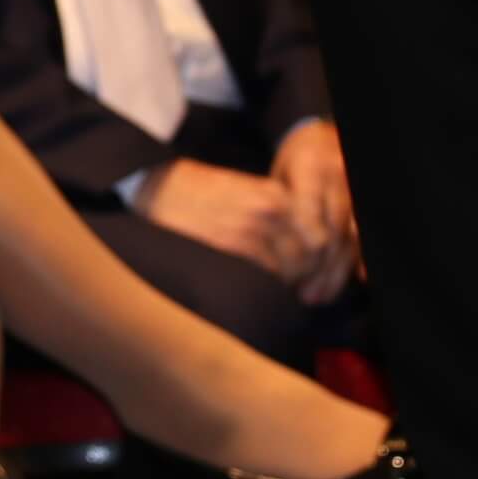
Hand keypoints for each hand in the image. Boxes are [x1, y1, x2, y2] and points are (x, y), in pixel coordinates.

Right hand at [140, 154, 312, 275]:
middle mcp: (271, 208)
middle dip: (308, 275)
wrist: (158, 190)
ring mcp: (253, 227)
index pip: (319, 234)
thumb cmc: (198, 196)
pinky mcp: (233, 245)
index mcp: (276, 194)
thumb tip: (304, 250)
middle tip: (295, 288)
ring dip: (288, 282)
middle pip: (312, 253)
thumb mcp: (246, 192)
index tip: (308, 274)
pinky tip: (255, 286)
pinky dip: (268, 286)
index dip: (318, 260)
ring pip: (294, 267)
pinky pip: (268, 274)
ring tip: (274, 288)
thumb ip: (276, 215)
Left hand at [271, 114, 359, 280]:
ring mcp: (356, 186)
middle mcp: (338, 175)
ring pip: (352, 235)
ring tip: (322, 296)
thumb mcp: (278, 177)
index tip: (291, 277)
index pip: (310, 213)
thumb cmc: (293, 162)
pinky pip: (366, 231)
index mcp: (310, 167)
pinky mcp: (365, 196)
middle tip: (307, 297)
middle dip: (320, 268)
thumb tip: (265, 254)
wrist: (321, 134)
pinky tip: (359, 279)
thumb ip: (277, 209)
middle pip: (334, 230)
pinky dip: (361, 257)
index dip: (304, 248)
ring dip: (338, 271)